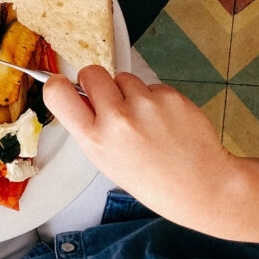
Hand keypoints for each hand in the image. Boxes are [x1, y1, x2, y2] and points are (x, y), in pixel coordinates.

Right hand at [43, 66, 235, 230]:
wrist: (201, 185)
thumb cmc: (151, 178)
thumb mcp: (105, 160)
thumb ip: (89, 127)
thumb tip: (78, 95)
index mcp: (95, 139)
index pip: (57, 92)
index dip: (57, 84)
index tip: (63, 85)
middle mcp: (118, 118)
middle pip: (91, 72)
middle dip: (96, 82)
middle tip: (109, 101)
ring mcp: (146, 104)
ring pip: (124, 78)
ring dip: (129, 92)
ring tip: (144, 120)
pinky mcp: (170, 96)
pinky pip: (151, 86)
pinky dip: (154, 99)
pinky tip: (164, 121)